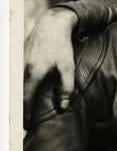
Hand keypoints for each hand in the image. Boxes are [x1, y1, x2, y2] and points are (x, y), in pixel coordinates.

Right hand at [23, 8, 78, 125]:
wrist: (51, 25)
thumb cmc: (61, 47)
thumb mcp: (68, 67)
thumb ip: (67, 87)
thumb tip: (63, 106)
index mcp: (33, 74)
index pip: (25, 100)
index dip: (26, 114)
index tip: (28, 126)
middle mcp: (21, 70)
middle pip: (16, 95)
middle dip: (18, 110)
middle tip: (23, 124)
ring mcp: (18, 64)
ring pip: (14, 87)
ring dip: (17, 100)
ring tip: (22, 113)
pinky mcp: (18, 60)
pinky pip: (15, 79)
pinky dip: (17, 90)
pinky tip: (21, 96)